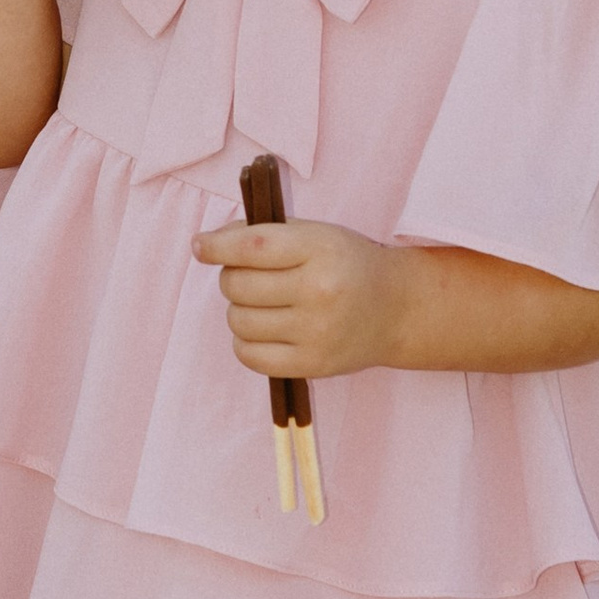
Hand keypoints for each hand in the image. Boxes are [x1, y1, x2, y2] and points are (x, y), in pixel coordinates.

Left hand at [193, 218, 414, 379]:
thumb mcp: (317, 234)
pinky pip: (250, 356)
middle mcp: (318, 291)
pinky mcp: (312, 365)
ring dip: (240, 310)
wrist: (397, 309)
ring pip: (239, 321)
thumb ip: (266, 234)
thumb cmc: (349, 265)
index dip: (216, 246)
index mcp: (319, 249)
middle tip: (250, 277)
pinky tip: (264, 330)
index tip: (200, 246)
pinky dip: (246, 342)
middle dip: (232, 277)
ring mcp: (315, 332)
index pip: (251, 247)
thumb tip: (210, 244)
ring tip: (262, 304)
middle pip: (237, 285)